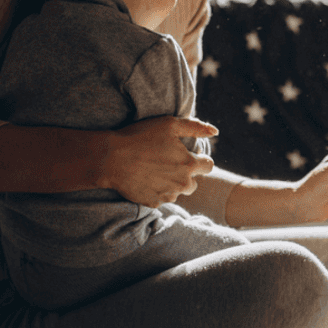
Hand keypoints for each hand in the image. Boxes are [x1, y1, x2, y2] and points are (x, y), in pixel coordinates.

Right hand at [101, 116, 217, 207]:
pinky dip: (157, 191)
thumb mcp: (169, 124)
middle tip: (168, 163)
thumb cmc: (140, 137)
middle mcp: (183, 183)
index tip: (187, 155)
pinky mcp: (154, 203)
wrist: (111, 158)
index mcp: (189, 164)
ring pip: (179, 192)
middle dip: (186, 174)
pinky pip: (162, 198)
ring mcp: (168, 195)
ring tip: (155, 171)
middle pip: (194, 182)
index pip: (208, 166)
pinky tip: (146, 179)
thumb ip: (196, 127)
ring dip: (172, 184)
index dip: (199, 160)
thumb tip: (216, 131)